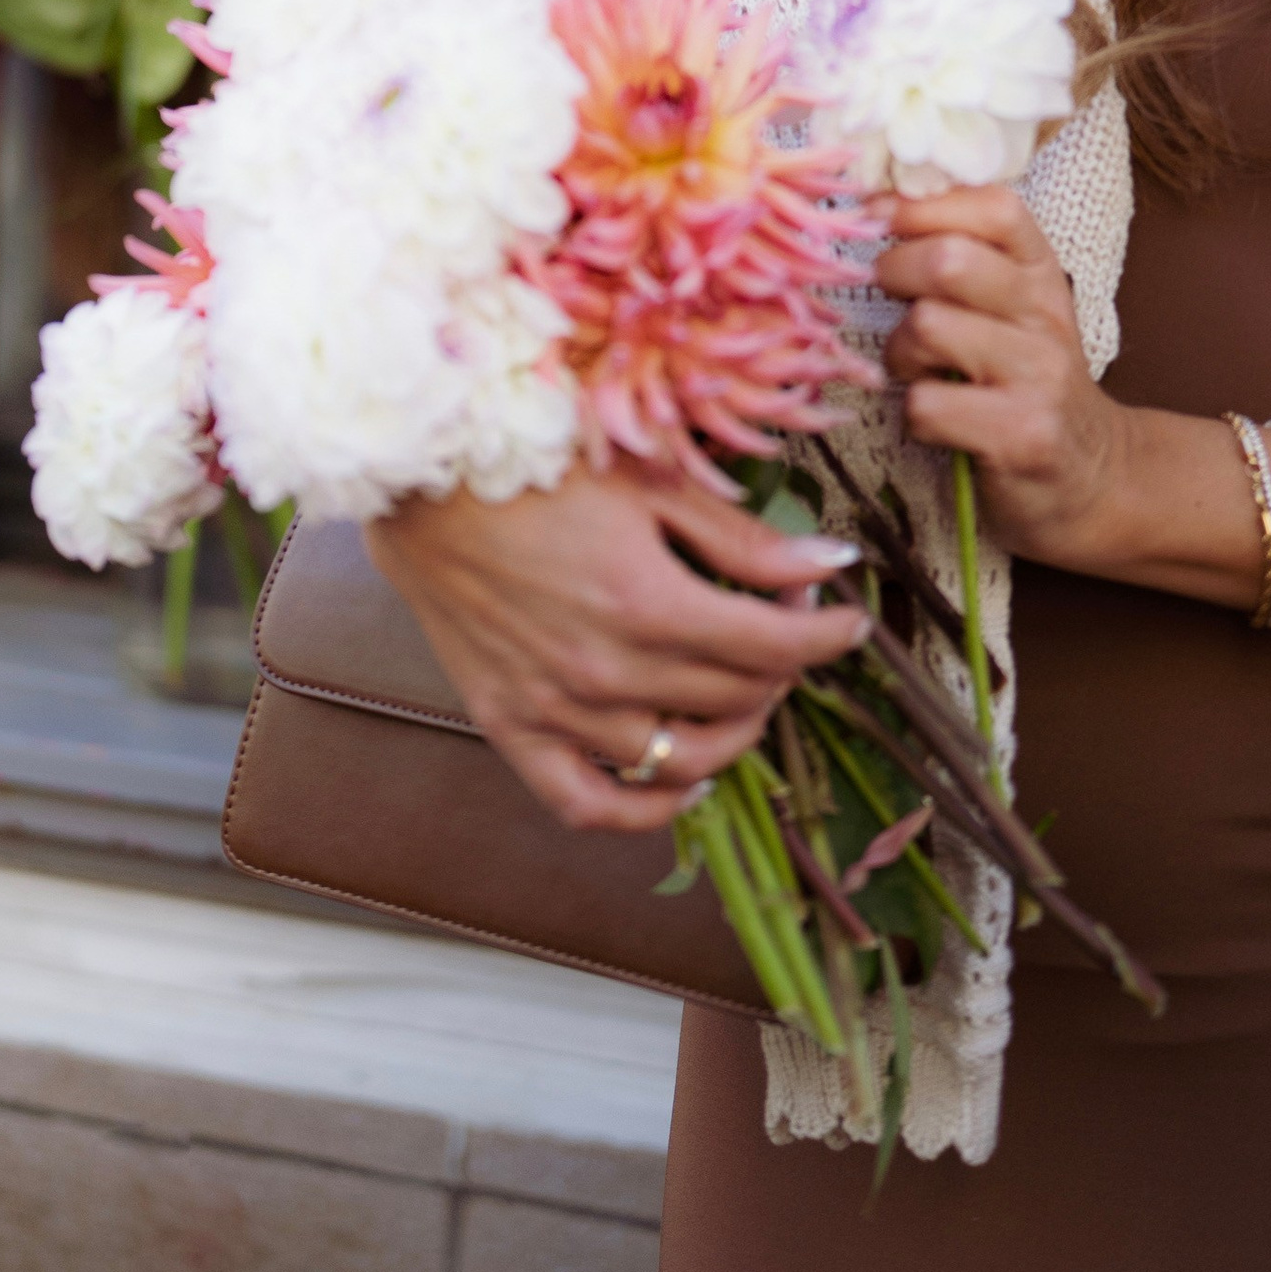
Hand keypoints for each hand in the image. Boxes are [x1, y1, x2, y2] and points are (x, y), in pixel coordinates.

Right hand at [365, 462, 869, 832]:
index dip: (827, 635)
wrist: (425, 479)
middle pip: (737, 700)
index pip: (775, 646)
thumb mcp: (650, 482)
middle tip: (783, 630)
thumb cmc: (538, 462)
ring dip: (734, 732)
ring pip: (681, 759)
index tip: (845, 617)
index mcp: (648, 601)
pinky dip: (647, 809)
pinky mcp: (511, 728)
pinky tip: (682, 777)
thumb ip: (743, 537)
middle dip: (782, 667)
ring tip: (745, 694)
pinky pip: (590, 806)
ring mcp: (556, 709)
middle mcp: (606, 670)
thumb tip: (832, 566)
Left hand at [878, 183, 1131, 567]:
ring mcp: (1038, 376)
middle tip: (891, 299)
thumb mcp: (1013, 310)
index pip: (993, 207)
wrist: (1095, 477)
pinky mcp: (1022, 434)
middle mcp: (1046, 316)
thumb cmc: (1027, 383)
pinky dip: (913, 415)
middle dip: (894, 273)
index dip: (923, 205)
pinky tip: (937, 421)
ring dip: (899, 353)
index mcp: (1042, 274)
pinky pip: (927, 404)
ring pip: (928, 327)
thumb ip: (965, 258)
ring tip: (916, 371)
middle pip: (947, 260)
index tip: (878, 215)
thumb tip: (879, 203)